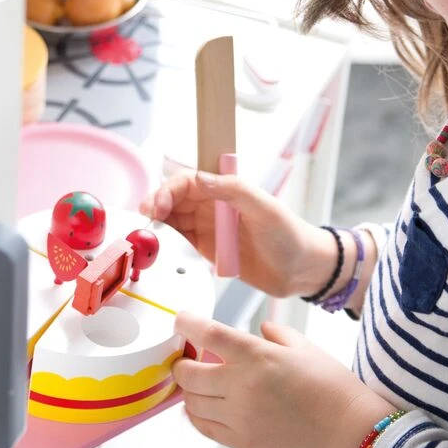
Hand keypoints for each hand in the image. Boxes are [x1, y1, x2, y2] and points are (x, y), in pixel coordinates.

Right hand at [140, 171, 333, 296]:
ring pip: (172, 221)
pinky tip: (159, 249)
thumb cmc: (290, 234)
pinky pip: (180, 243)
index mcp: (226, 189)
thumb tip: (201, 177)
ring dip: (157, 226)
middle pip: (173, 200)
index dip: (168, 190)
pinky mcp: (206, 250)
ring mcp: (208, 228)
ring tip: (147, 236)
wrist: (301, 270)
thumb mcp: (264, 208)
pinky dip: (166, 245)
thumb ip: (233, 190)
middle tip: (146, 221)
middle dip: (156, 207)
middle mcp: (213, 206)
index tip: (158, 206)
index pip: (187, 181)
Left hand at [173, 312, 393, 447]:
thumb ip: (276, 333)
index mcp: (257, 356)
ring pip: (191, 402)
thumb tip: (259, 328)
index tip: (181, 321)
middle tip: (187, 358)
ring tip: (197, 383)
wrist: (350, 431)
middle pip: (188, 373)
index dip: (186, 324)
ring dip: (188, 390)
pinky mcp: (242, 442)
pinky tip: (203, 406)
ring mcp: (240, 417)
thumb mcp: (304, 347)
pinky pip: (204, 427)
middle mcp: (242, 386)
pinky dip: (196, 414)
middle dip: (182, 363)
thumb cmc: (332, 385)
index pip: (207, 334)